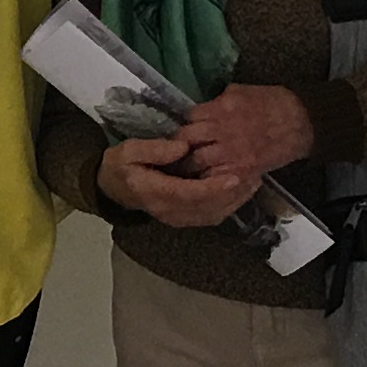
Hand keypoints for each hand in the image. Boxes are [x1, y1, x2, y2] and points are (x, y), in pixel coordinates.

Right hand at [98, 133, 264, 231]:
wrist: (112, 189)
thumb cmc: (120, 166)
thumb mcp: (127, 151)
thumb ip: (154, 149)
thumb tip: (182, 148)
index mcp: (155, 193)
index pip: (191, 193)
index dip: (215, 187)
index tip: (235, 175)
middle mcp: (170, 211)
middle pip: (209, 207)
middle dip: (234, 193)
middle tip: (254, 174)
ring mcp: (179, 218)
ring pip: (215, 213)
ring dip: (236, 200)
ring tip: (254, 180)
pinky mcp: (186, 218)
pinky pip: (213, 215)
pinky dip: (231, 204)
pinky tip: (242, 190)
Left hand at [174, 83, 316, 179]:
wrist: (301, 122)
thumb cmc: (273, 103)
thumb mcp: (241, 91)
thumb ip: (218, 101)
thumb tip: (203, 110)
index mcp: (221, 108)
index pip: (189, 117)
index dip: (186, 123)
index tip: (187, 129)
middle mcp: (222, 130)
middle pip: (186, 139)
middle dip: (181, 144)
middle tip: (179, 149)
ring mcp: (231, 152)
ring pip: (196, 161)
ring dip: (189, 164)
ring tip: (187, 166)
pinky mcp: (242, 169)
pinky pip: (215, 177)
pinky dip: (207, 177)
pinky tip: (205, 177)